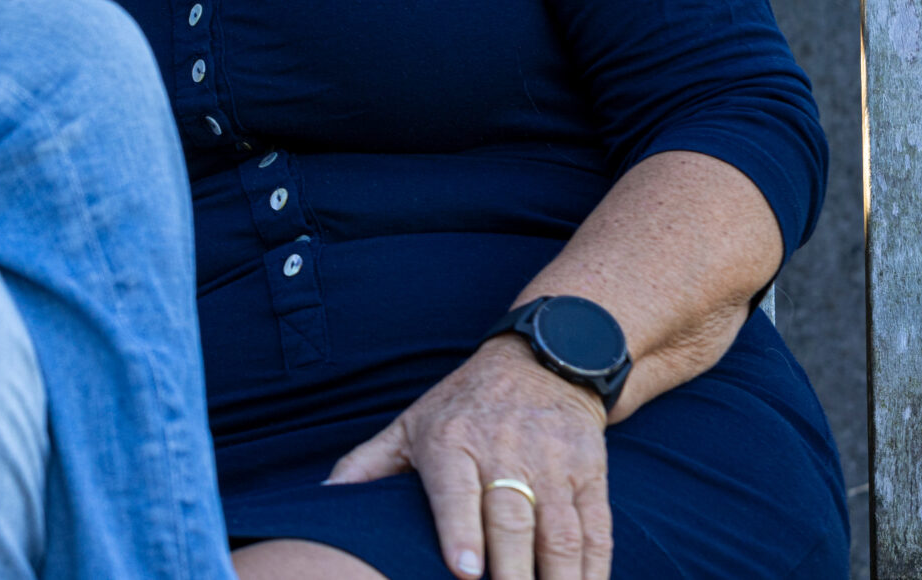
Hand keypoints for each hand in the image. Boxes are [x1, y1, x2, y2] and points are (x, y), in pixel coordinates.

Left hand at [325, 336, 613, 579]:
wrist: (541, 363)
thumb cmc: (463, 407)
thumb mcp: (411, 424)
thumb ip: (368, 464)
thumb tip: (325, 495)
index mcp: (452, 442)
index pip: (457, 492)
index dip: (461, 532)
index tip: (466, 571)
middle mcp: (505, 452)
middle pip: (512, 520)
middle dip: (514, 571)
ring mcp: (553, 466)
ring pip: (561, 533)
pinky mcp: (590, 476)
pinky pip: (596, 532)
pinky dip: (595, 570)